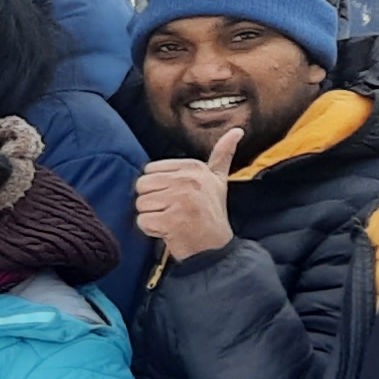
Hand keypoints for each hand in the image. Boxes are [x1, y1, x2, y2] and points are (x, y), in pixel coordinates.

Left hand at [131, 122, 244, 262]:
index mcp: (194, 168)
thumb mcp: (218, 181)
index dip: (159, 188)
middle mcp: (189, 181)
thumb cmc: (210, 213)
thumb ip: (223, 155)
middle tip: (173, 211)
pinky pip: (142, 221)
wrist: (215, 247)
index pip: (150, 171)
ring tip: (172, 221)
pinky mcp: (171, 221)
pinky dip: (151, 230)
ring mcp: (180, 201)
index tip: (178, 198)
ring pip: (140, 204)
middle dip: (152, 202)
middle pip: (142, 186)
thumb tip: (237, 130)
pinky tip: (169, 232)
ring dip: (152, 217)